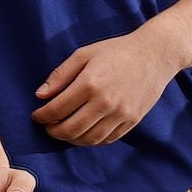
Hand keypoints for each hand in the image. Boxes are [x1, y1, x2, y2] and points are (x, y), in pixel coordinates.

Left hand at [31, 30, 179, 145]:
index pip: (56, 110)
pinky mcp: (131, 121)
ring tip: (64, 131)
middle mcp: (104, 102)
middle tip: (48, 126)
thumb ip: (60, 74)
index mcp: (89, 83)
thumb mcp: (85, 54)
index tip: (37, 115)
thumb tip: (40, 95)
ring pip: (87, 139)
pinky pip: (106, 139)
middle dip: (53, 131)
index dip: (41, 116)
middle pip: (69, 130)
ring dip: (70, 139)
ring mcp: (120, 114)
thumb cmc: (118, 51)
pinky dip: (91, 140)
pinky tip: (84, 132)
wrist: (155, 54)